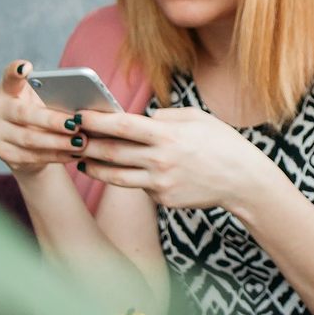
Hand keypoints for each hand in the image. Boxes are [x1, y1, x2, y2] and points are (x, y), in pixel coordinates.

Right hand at [0, 60, 83, 179]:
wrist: (26, 146)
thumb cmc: (41, 114)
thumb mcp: (44, 101)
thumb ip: (55, 97)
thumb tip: (84, 101)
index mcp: (8, 89)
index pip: (9, 76)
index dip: (16, 71)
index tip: (26, 68)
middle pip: (24, 113)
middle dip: (52, 120)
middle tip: (76, 124)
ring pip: (29, 139)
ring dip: (58, 142)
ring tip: (81, 142)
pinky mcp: (4, 153)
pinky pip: (32, 156)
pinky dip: (56, 156)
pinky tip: (73, 154)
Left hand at [72, 107, 272, 210]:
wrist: (243, 180)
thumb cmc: (221, 143)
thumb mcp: (196, 118)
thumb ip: (165, 116)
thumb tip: (140, 118)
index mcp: (167, 135)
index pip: (122, 126)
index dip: (96, 120)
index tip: (78, 115)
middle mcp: (160, 160)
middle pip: (112, 152)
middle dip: (87, 143)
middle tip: (70, 137)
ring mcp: (160, 183)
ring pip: (116, 176)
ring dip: (95, 167)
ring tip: (83, 159)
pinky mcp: (163, 200)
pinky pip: (139, 187)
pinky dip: (129, 178)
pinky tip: (122, 171)